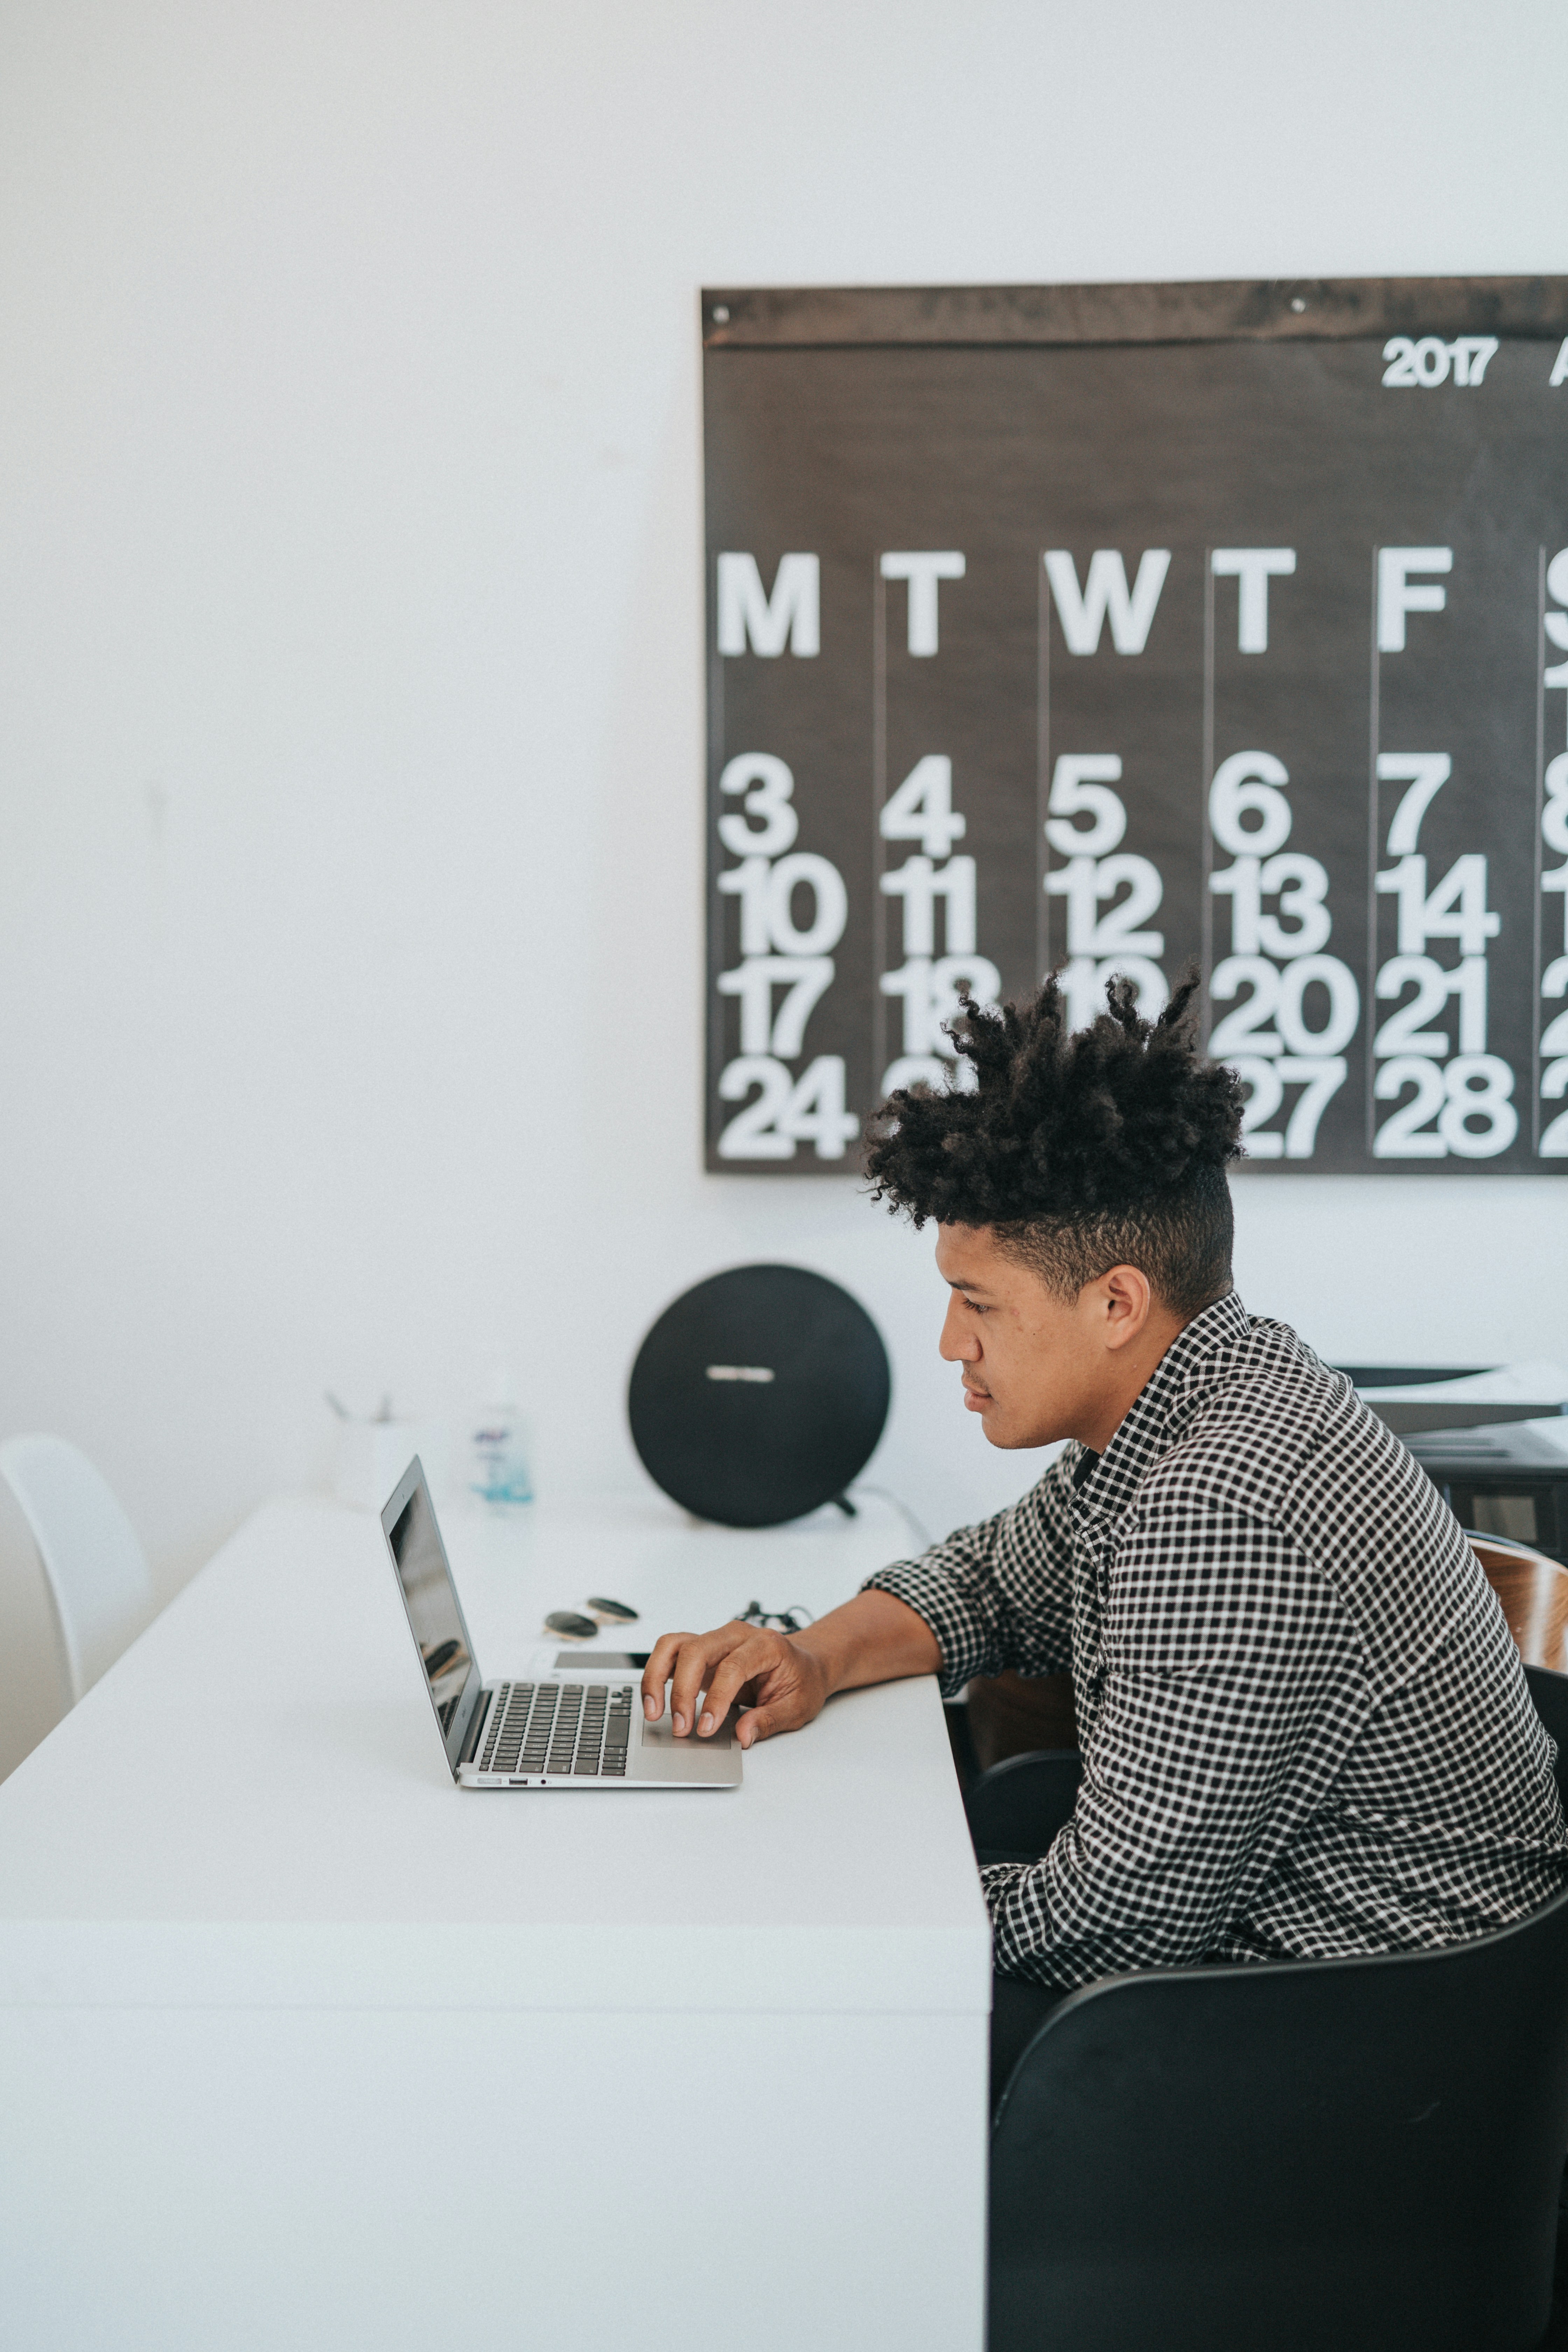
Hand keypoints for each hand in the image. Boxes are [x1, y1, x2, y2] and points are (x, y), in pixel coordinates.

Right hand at [641, 1621, 828, 1749]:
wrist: (805, 1664)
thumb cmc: (802, 1682)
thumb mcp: (797, 1707)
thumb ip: (769, 1720)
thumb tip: (743, 1736)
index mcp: (765, 1645)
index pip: (732, 1667)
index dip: (715, 1699)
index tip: (705, 1728)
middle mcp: (736, 1635)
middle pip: (696, 1650)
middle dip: (682, 1691)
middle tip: (681, 1729)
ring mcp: (716, 1639)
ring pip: (675, 1644)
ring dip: (657, 1677)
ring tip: (654, 1712)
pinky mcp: (702, 1650)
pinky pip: (671, 1651)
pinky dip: (657, 1672)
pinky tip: (654, 1699)